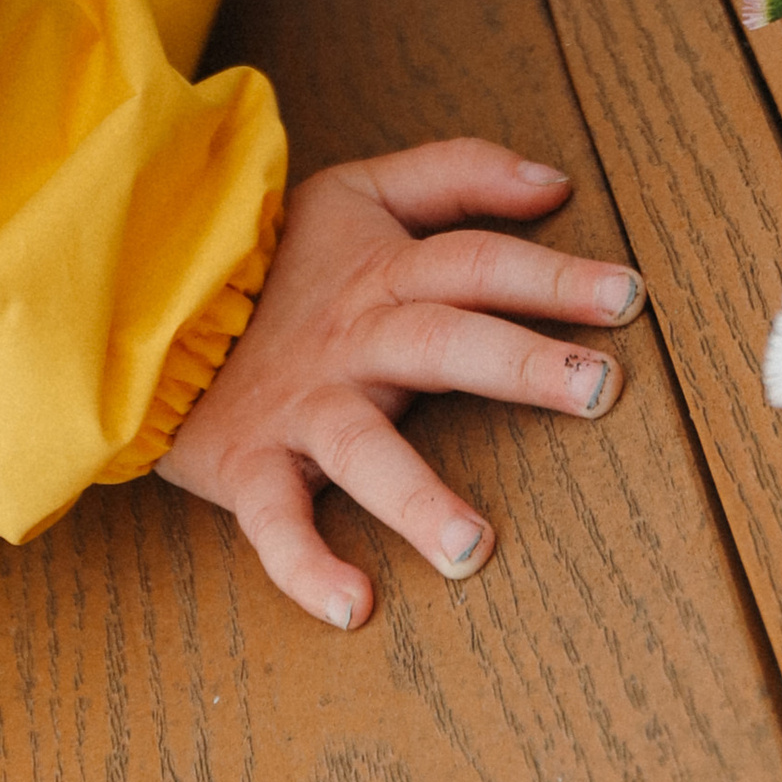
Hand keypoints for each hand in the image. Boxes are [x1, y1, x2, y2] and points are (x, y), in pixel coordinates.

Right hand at [155, 140, 643, 625]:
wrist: (150, 305)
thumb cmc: (277, 261)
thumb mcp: (361, 192)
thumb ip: (456, 175)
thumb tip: (555, 182)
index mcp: (384, 273)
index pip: (477, 262)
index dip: (551, 273)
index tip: (630, 295)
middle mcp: (352, 340)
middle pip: (441, 340)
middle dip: (519, 361)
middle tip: (599, 390)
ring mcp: (302, 408)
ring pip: (361, 448)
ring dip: (416, 496)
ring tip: (476, 550)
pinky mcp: (250, 465)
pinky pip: (275, 519)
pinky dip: (304, 564)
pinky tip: (352, 605)